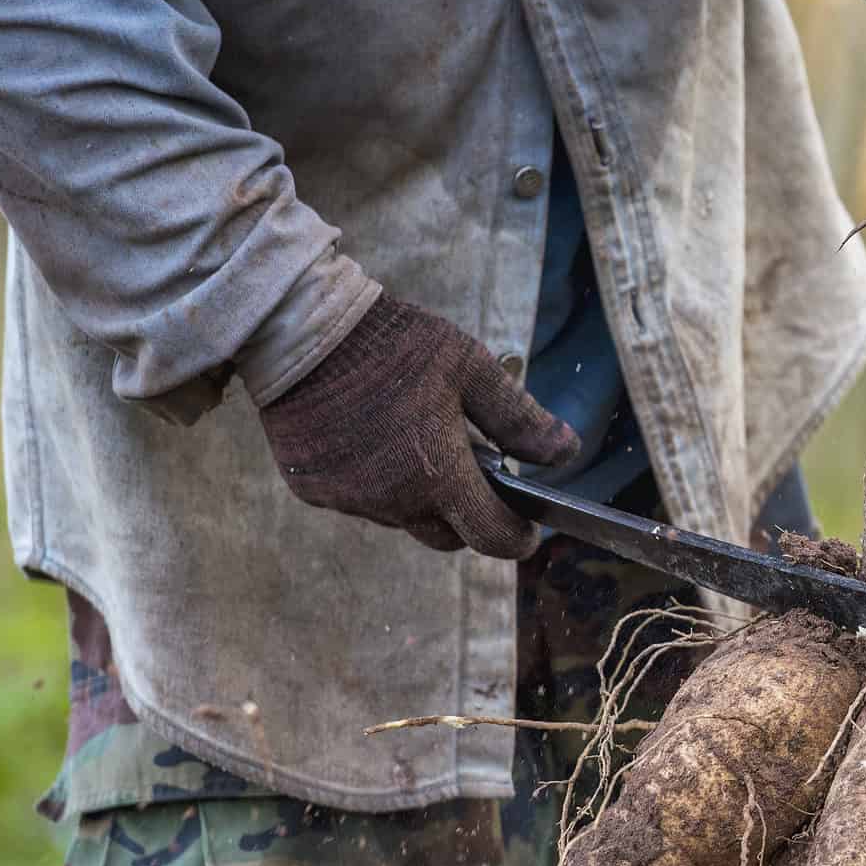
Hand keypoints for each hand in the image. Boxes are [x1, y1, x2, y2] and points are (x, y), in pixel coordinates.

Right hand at [255, 295, 577, 557]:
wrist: (300, 328)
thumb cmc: (393, 343)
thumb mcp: (469, 367)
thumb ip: (519, 417)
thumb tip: (566, 452)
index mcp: (438, 475)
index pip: (491, 536)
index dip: (517, 537)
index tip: (528, 528)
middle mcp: (392, 500)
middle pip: (446, 535)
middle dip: (467, 515)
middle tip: (473, 472)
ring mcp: (348, 498)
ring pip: (400, 518)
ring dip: (418, 496)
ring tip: (416, 440)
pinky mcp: (311, 488)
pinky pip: (357, 500)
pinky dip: (374, 483)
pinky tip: (371, 437)